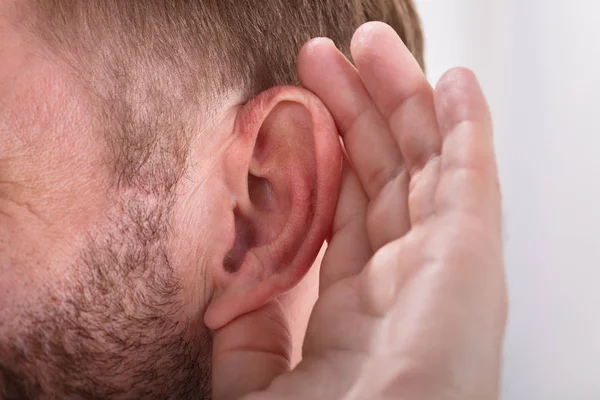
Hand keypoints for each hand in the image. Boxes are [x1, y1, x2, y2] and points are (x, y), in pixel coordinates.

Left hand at [213, 22, 506, 399]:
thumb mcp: (256, 384)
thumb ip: (250, 332)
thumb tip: (242, 281)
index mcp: (357, 312)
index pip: (345, 213)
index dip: (328, 157)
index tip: (303, 110)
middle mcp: (404, 282)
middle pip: (383, 175)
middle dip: (357, 111)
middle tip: (328, 57)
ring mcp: (440, 264)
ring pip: (422, 162)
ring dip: (401, 99)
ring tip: (372, 46)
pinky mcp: (471, 254)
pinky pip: (470, 175)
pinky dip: (465, 126)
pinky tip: (452, 83)